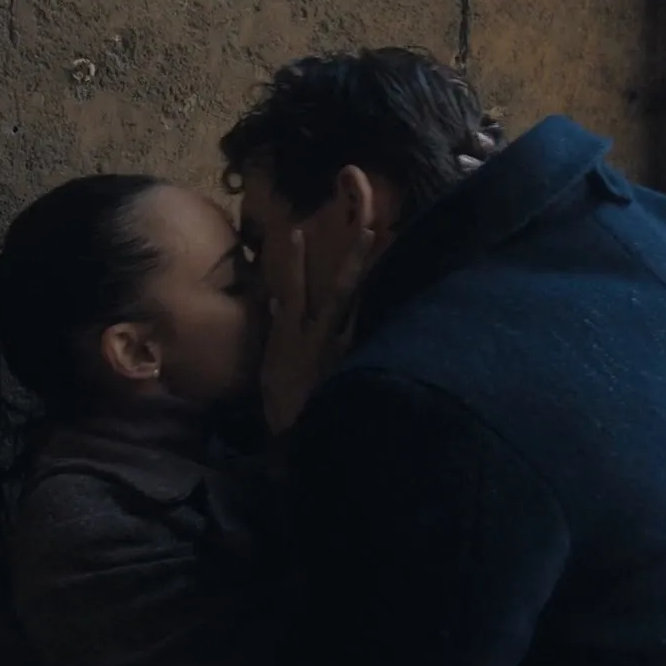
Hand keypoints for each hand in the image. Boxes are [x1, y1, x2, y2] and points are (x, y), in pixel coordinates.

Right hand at [260, 226, 374, 433]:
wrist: (307, 432)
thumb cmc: (282, 403)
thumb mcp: (270, 366)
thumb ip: (276, 332)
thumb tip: (277, 302)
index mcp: (291, 335)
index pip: (292, 290)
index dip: (295, 262)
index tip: (298, 232)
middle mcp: (320, 334)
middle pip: (338, 291)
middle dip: (353, 260)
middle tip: (370, 232)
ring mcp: (342, 346)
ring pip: (358, 308)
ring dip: (371, 282)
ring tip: (386, 258)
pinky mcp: (356, 359)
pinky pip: (366, 330)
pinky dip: (374, 314)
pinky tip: (394, 301)